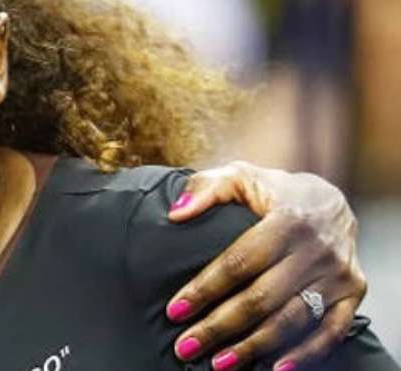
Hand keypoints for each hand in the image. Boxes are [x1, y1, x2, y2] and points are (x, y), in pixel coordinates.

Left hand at [165, 161, 364, 369]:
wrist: (331, 201)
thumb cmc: (273, 192)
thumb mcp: (240, 177)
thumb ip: (206, 189)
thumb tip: (175, 212)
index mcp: (286, 219)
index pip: (239, 262)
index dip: (205, 288)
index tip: (175, 311)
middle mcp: (316, 249)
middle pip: (262, 298)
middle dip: (220, 326)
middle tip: (186, 346)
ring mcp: (337, 273)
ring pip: (292, 320)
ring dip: (254, 346)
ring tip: (219, 363)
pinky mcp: (353, 293)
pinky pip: (331, 331)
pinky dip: (305, 355)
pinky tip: (274, 368)